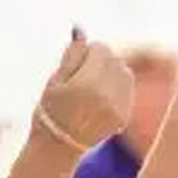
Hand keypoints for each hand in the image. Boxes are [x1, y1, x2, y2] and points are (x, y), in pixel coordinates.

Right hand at [34, 28, 133, 152]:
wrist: (58, 148)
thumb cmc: (50, 111)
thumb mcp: (55, 79)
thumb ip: (71, 54)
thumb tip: (80, 29)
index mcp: (89, 83)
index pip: (101, 48)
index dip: (87, 52)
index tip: (76, 65)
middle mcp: (108, 94)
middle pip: (114, 59)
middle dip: (100, 61)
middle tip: (83, 77)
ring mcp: (119, 106)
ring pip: (124, 73)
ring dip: (111, 74)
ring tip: (92, 88)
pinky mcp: (124, 116)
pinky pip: (127, 89)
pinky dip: (117, 89)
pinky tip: (100, 99)